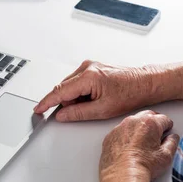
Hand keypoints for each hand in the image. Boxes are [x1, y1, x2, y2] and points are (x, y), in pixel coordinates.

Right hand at [34, 60, 158, 121]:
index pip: (60, 92)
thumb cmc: (130, 94)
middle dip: (68, 103)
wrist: (145, 84)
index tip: (38, 109)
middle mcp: (86, 67)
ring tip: (95, 103)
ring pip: (70, 86)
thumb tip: (62, 115)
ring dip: (76, 98)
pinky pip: (77, 82)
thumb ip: (78, 113)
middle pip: (64, 89)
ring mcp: (89, 66)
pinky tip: (94, 97)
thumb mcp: (102, 110)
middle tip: (84, 111)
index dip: (47, 102)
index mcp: (88, 77)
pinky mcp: (92, 68)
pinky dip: (81, 93)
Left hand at [99, 110, 179, 181]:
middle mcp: (133, 122)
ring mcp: (119, 128)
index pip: (164, 119)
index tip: (167, 130)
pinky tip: (129, 148)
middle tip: (156, 133)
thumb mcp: (166, 156)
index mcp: (149, 123)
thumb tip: (172, 138)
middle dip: (154, 123)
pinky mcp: (110, 137)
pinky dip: (125, 136)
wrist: (123, 176)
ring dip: (138, 128)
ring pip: (132, 122)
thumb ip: (172, 143)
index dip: (167, 126)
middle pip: (147, 116)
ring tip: (142, 142)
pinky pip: (120, 132)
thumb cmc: (143, 166)